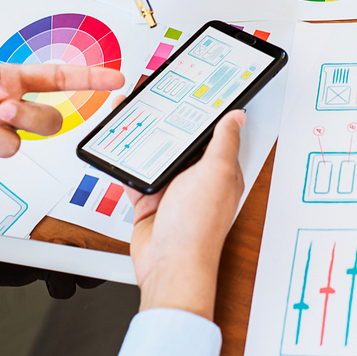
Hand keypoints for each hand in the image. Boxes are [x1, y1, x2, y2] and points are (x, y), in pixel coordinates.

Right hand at [126, 109, 245, 320]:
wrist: (169, 265)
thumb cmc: (198, 227)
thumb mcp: (217, 173)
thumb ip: (223, 142)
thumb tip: (237, 116)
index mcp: (219, 170)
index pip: (212, 132)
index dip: (201, 110)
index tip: (190, 90)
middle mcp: (196, 179)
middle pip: (180, 140)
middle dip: (166, 119)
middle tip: (152, 96)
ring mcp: (172, 190)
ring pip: (155, 154)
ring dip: (143, 136)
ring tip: (131, 113)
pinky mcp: (150, 201)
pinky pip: (135, 175)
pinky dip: (126, 162)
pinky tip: (119, 146)